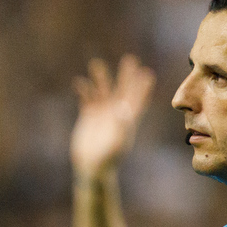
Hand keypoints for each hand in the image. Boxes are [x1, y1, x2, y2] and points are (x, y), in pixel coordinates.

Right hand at [71, 55, 155, 177]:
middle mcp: (116, 113)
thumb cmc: (107, 158)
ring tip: (96, 64)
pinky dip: (83, 90)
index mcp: (128, 119)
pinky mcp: (88, 115)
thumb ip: (121, 125)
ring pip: (102, 90)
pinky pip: (86, 98)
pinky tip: (79, 82)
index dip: (143, 87)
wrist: (91, 167)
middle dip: (126, 75)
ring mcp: (102, 113)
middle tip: (130, 59)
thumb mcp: (117, 142)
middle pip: (123, 90)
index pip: (138, 99)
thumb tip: (123, 108)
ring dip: (100, 78)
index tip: (147, 73)